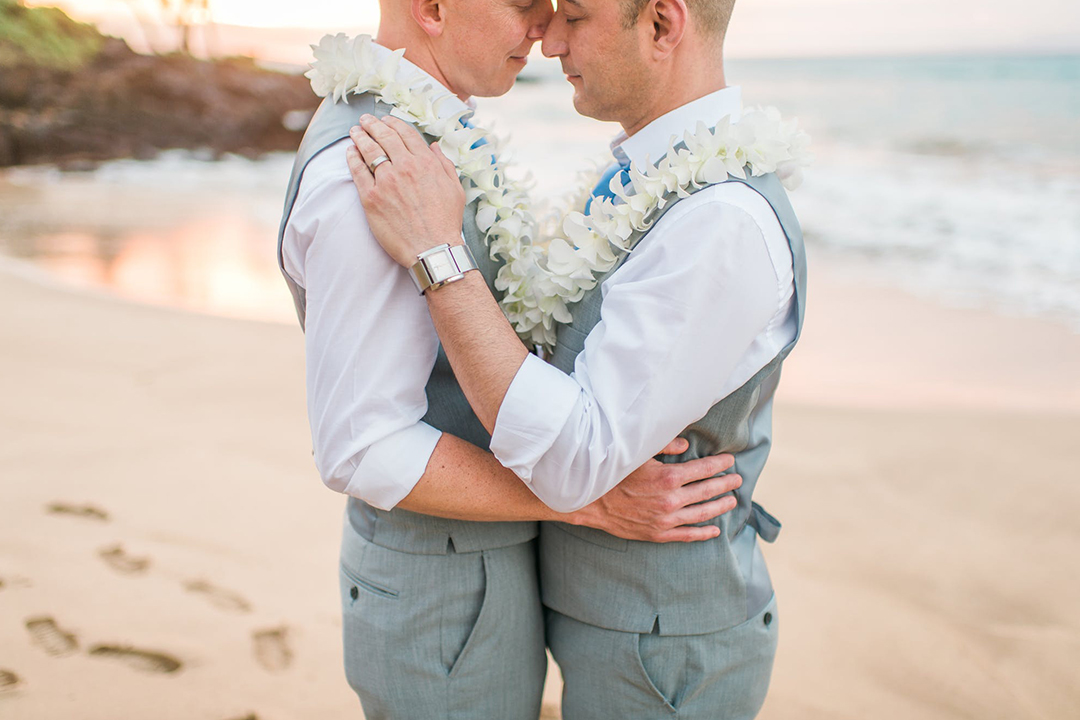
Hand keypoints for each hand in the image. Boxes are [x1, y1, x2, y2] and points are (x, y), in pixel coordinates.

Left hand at [345, 114, 465, 267]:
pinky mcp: (371, 198)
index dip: (394, 123)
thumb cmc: (446, 222)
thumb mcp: (455, 189)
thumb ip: (444, 164)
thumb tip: (434, 146)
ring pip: (369, 150)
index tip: (386, 120)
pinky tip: (350, 152)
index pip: (406, 134)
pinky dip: (352, 159)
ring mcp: (386, 182)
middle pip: (385, 137)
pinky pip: (358, 171)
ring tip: (354, 131)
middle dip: (373, 125)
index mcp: (426, 163)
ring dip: (360, 137)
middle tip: (365, 120)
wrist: (433, 249)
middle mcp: (405, 167)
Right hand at [567, 438, 741, 542]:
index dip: (720, 464)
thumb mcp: (638, 454)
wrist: (592, 502)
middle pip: (708, 490)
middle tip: (737, 479)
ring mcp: (667, 519)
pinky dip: (704, 533)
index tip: (730, 460)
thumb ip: (665, 446)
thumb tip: (687, 444)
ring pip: (703, 513)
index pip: (704, 469)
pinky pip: (688, 534)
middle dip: (725, 483)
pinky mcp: (659, 534)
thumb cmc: (614, 474)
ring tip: (732, 501)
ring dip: (720, 506)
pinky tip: (715, 530)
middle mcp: (672, 499)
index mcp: (669, 476)